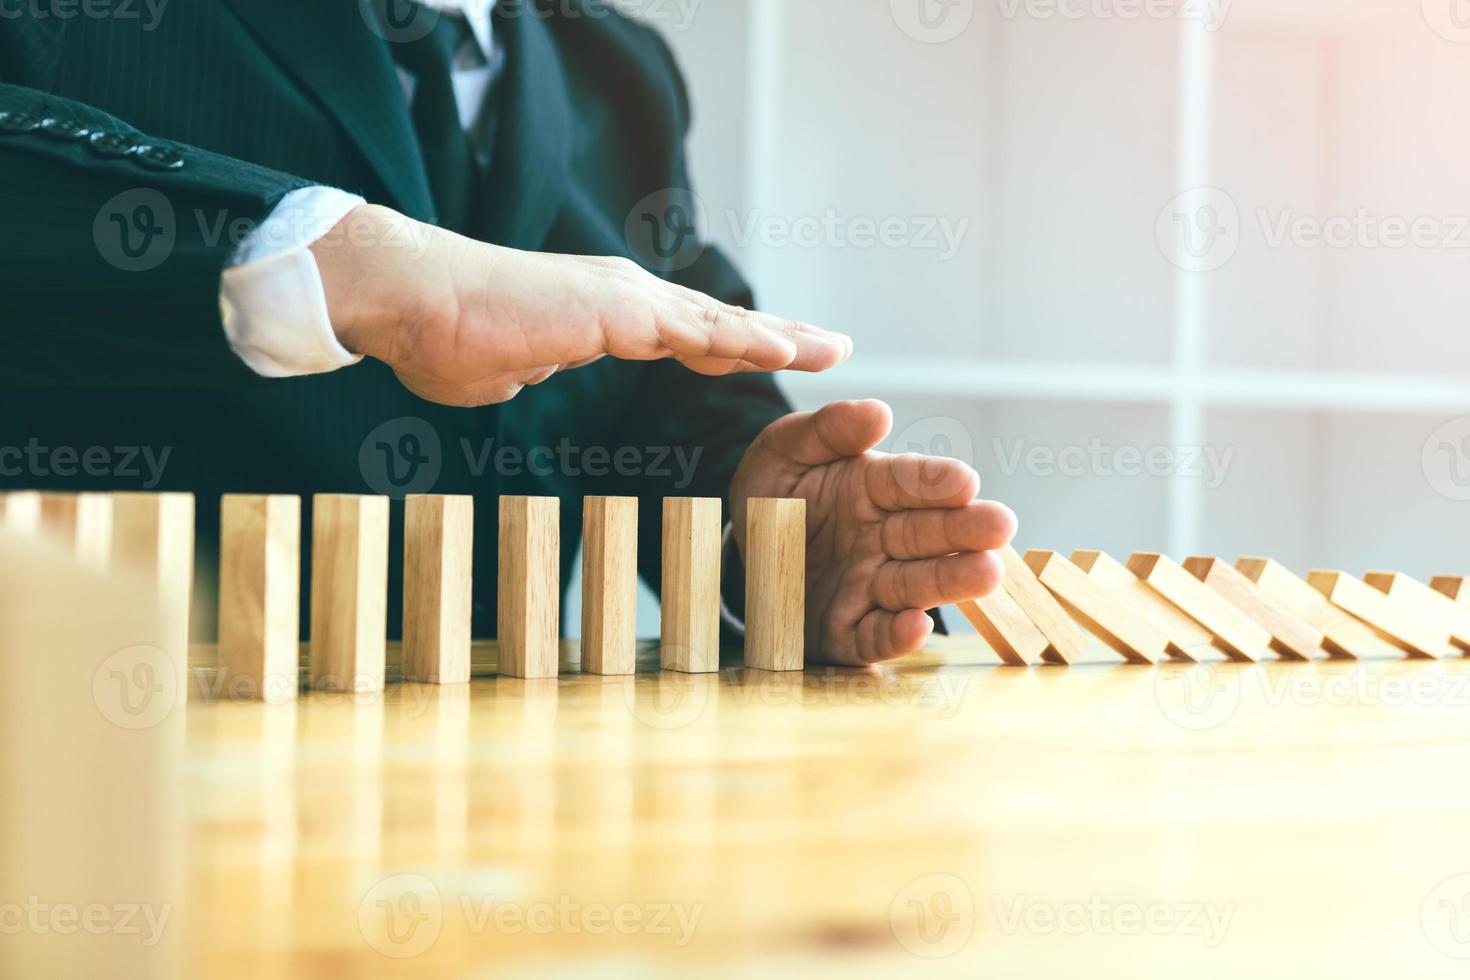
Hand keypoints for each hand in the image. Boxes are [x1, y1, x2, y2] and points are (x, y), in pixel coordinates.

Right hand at [310, 205, 851, 406]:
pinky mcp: (616, 312)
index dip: (733, 342)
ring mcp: (624, 300)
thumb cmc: (440, 336)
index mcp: (604, 313)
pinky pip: (696, 332)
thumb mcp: (498, 371)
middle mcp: (625, 297)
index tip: (774, 352)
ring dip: (781, 337)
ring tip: (834, 350)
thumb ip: (525, 372)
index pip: (686, 332)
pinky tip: (787, 353)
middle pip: (720, 321)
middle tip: (833, 346)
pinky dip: (746, 342)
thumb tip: (525, 377)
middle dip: (779, 335)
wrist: (406, 299)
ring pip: (721, 322)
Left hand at [730, 400, 1015, 665]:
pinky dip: (895, 634)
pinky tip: (917, 625)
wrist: (740, 556)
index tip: (964, 480)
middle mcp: (881, 539)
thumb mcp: (784, 452)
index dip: (934, 482)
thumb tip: (877, 412)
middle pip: (926, 534)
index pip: (908, 482)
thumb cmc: (772, 497)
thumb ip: (825, 429)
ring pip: (915, 585)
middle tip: (1000, 525)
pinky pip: (873, 635)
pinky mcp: (846, 632)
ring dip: (950, 581)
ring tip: (986, 574)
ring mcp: (867, 586)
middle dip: (964, 531)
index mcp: (871, 489)